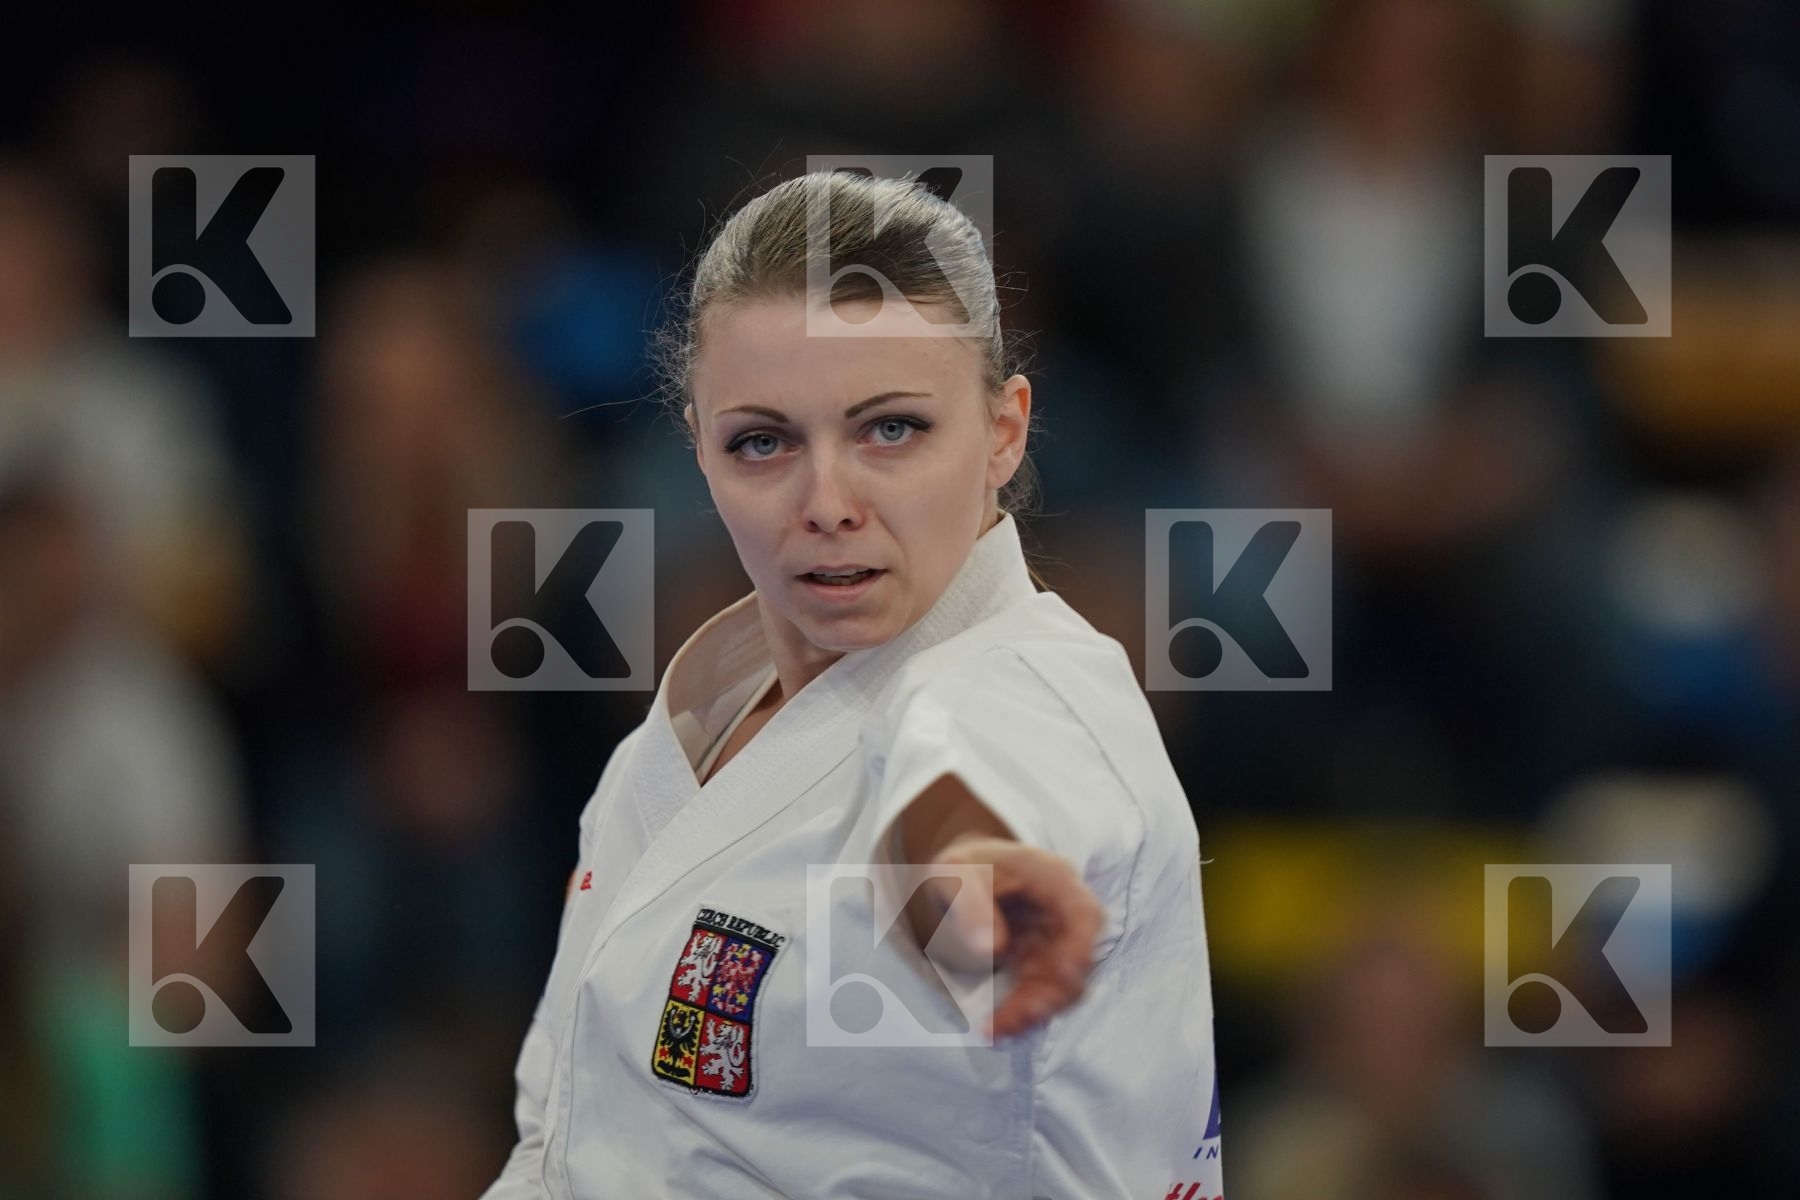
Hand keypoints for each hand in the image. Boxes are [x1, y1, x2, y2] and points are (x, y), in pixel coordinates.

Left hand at [909, 834, 1105, 1039]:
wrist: (963, 877)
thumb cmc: (965, 866)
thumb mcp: (958, 872)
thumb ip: (972, 902)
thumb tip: (992, 949)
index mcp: (1054, 878)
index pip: (1084, 913)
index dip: (1081, 946)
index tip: (1065, 974)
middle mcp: (1064, 914)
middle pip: (1078, 959)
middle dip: (1052, 993)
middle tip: (1015, 1017)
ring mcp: (1055, 943)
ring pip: (1063, 986)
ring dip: (1035, 1011)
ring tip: (995, 1029)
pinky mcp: (1041, 965)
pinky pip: (1040, 995)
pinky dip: (1021, 1013)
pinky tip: (993, 1028)